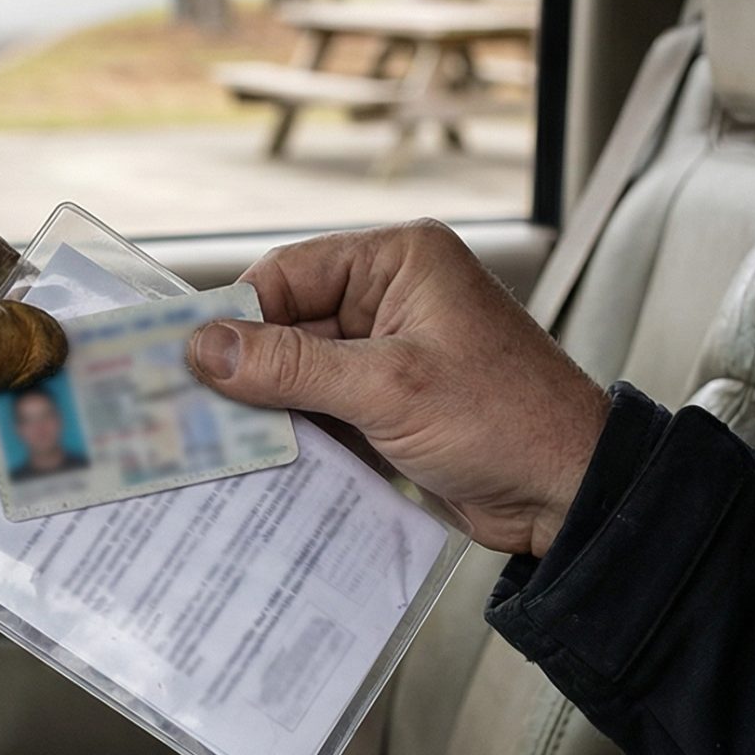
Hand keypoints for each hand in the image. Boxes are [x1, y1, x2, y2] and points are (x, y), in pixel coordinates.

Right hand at [187, 220, 609, 556]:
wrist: (570, 493)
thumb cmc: (506, 421)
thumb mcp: (388, 387)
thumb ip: (292, 366)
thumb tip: (207, 347)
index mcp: (401, 261)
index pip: (290, 273)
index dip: (237, 316)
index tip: (184, 358)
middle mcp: (395, 297)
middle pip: (288, 323)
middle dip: (245, 369)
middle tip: (185, 410)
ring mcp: (394, 353)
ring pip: (301, 371)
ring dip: (268, 408)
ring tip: (213, 442)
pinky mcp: (393, 405)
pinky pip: (325, 409)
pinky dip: (297, 434)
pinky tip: (261, 462)